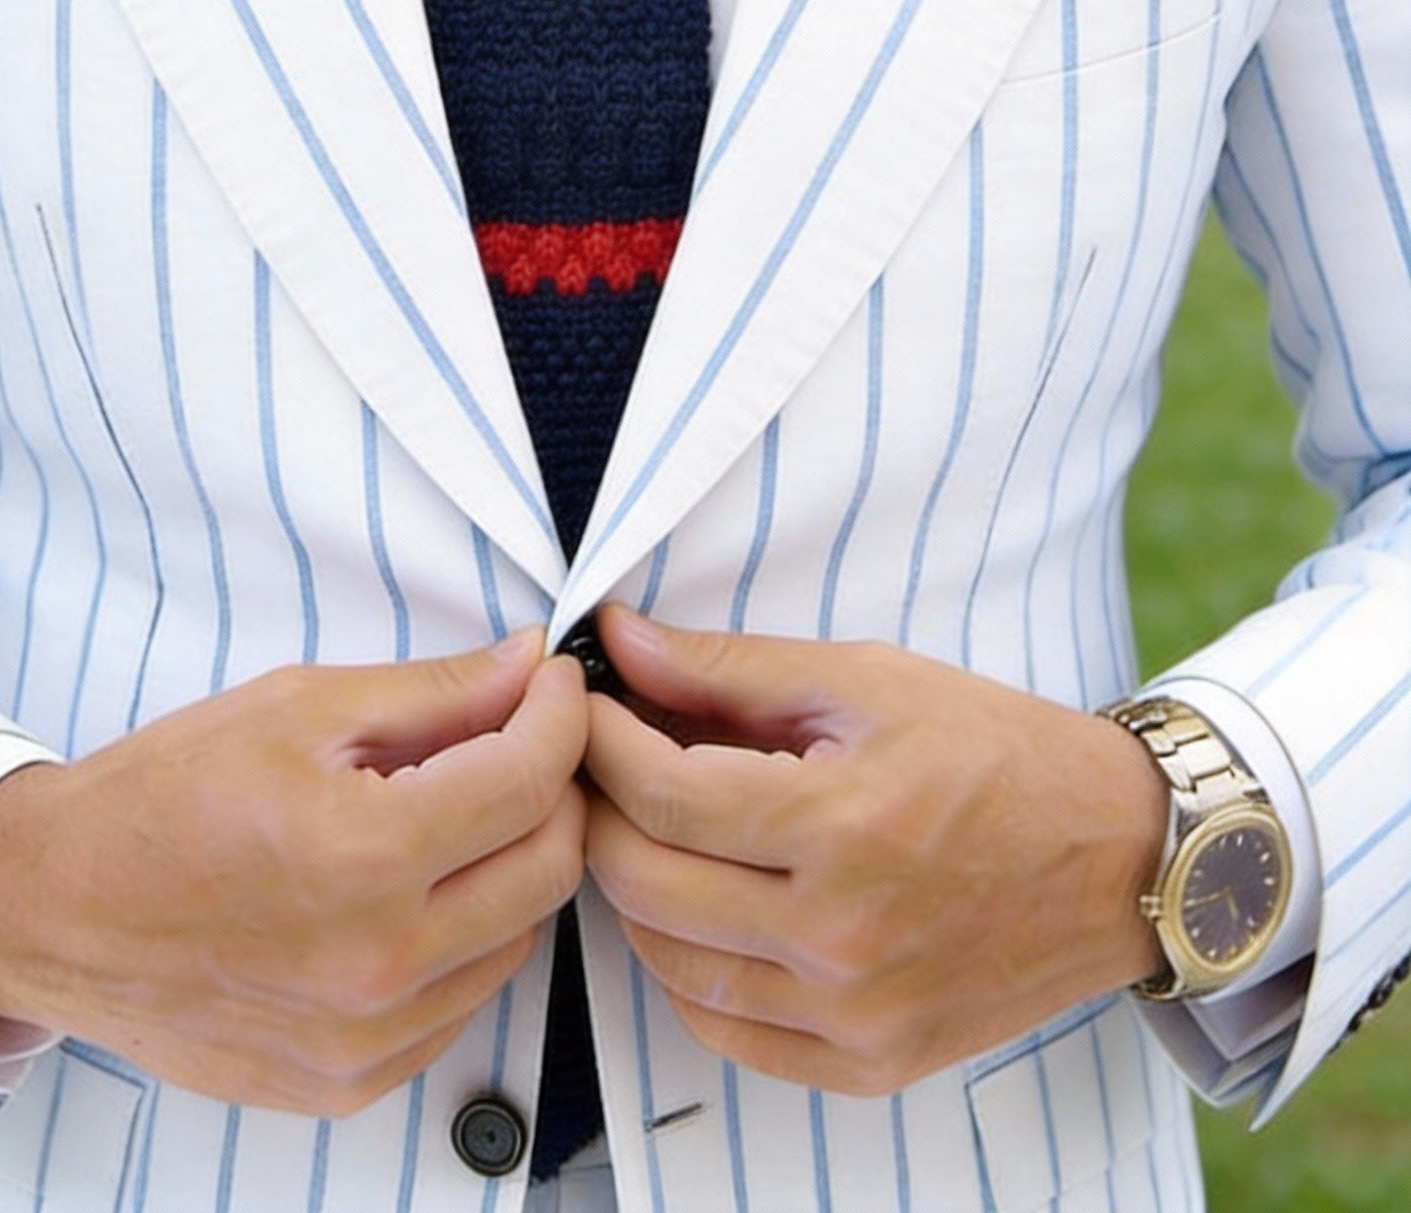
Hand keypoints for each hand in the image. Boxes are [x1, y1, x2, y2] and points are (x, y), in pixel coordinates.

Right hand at [0, 633, 588, 1115]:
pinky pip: (463, 1003)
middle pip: (549, 866)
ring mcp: (367, 1037)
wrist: (57, 908)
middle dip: (554, 787)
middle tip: (518, 739)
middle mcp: (378, 961)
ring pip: (519, 938)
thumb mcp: (297, 707)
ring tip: (455, 813)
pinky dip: (465, 938)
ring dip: (513, 864)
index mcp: (363, 854)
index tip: (553, 684)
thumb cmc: (161, 798)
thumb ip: (432, 692)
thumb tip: (527, 667)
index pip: (530, 780)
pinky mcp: (351, 1081)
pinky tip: (413, 890)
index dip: (560, 715)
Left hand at [582, 607, 1168, 1096]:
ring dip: (633, 890)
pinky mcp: (872, 1063)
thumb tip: (619, 641)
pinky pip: (727, 1031)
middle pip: (647, 883)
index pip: (663, 796)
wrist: (1120, 856)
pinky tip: (694, 910)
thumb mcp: (864, 679)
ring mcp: (857, 1014)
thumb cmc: (995, 752)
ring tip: (645, 827)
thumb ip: (728, 667)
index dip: (601, 743)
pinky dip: (686, 971)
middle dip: (599, 810)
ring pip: (671, 964)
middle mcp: (845, 937)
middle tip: (597, 762)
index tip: (585, 706)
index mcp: (845, 827)